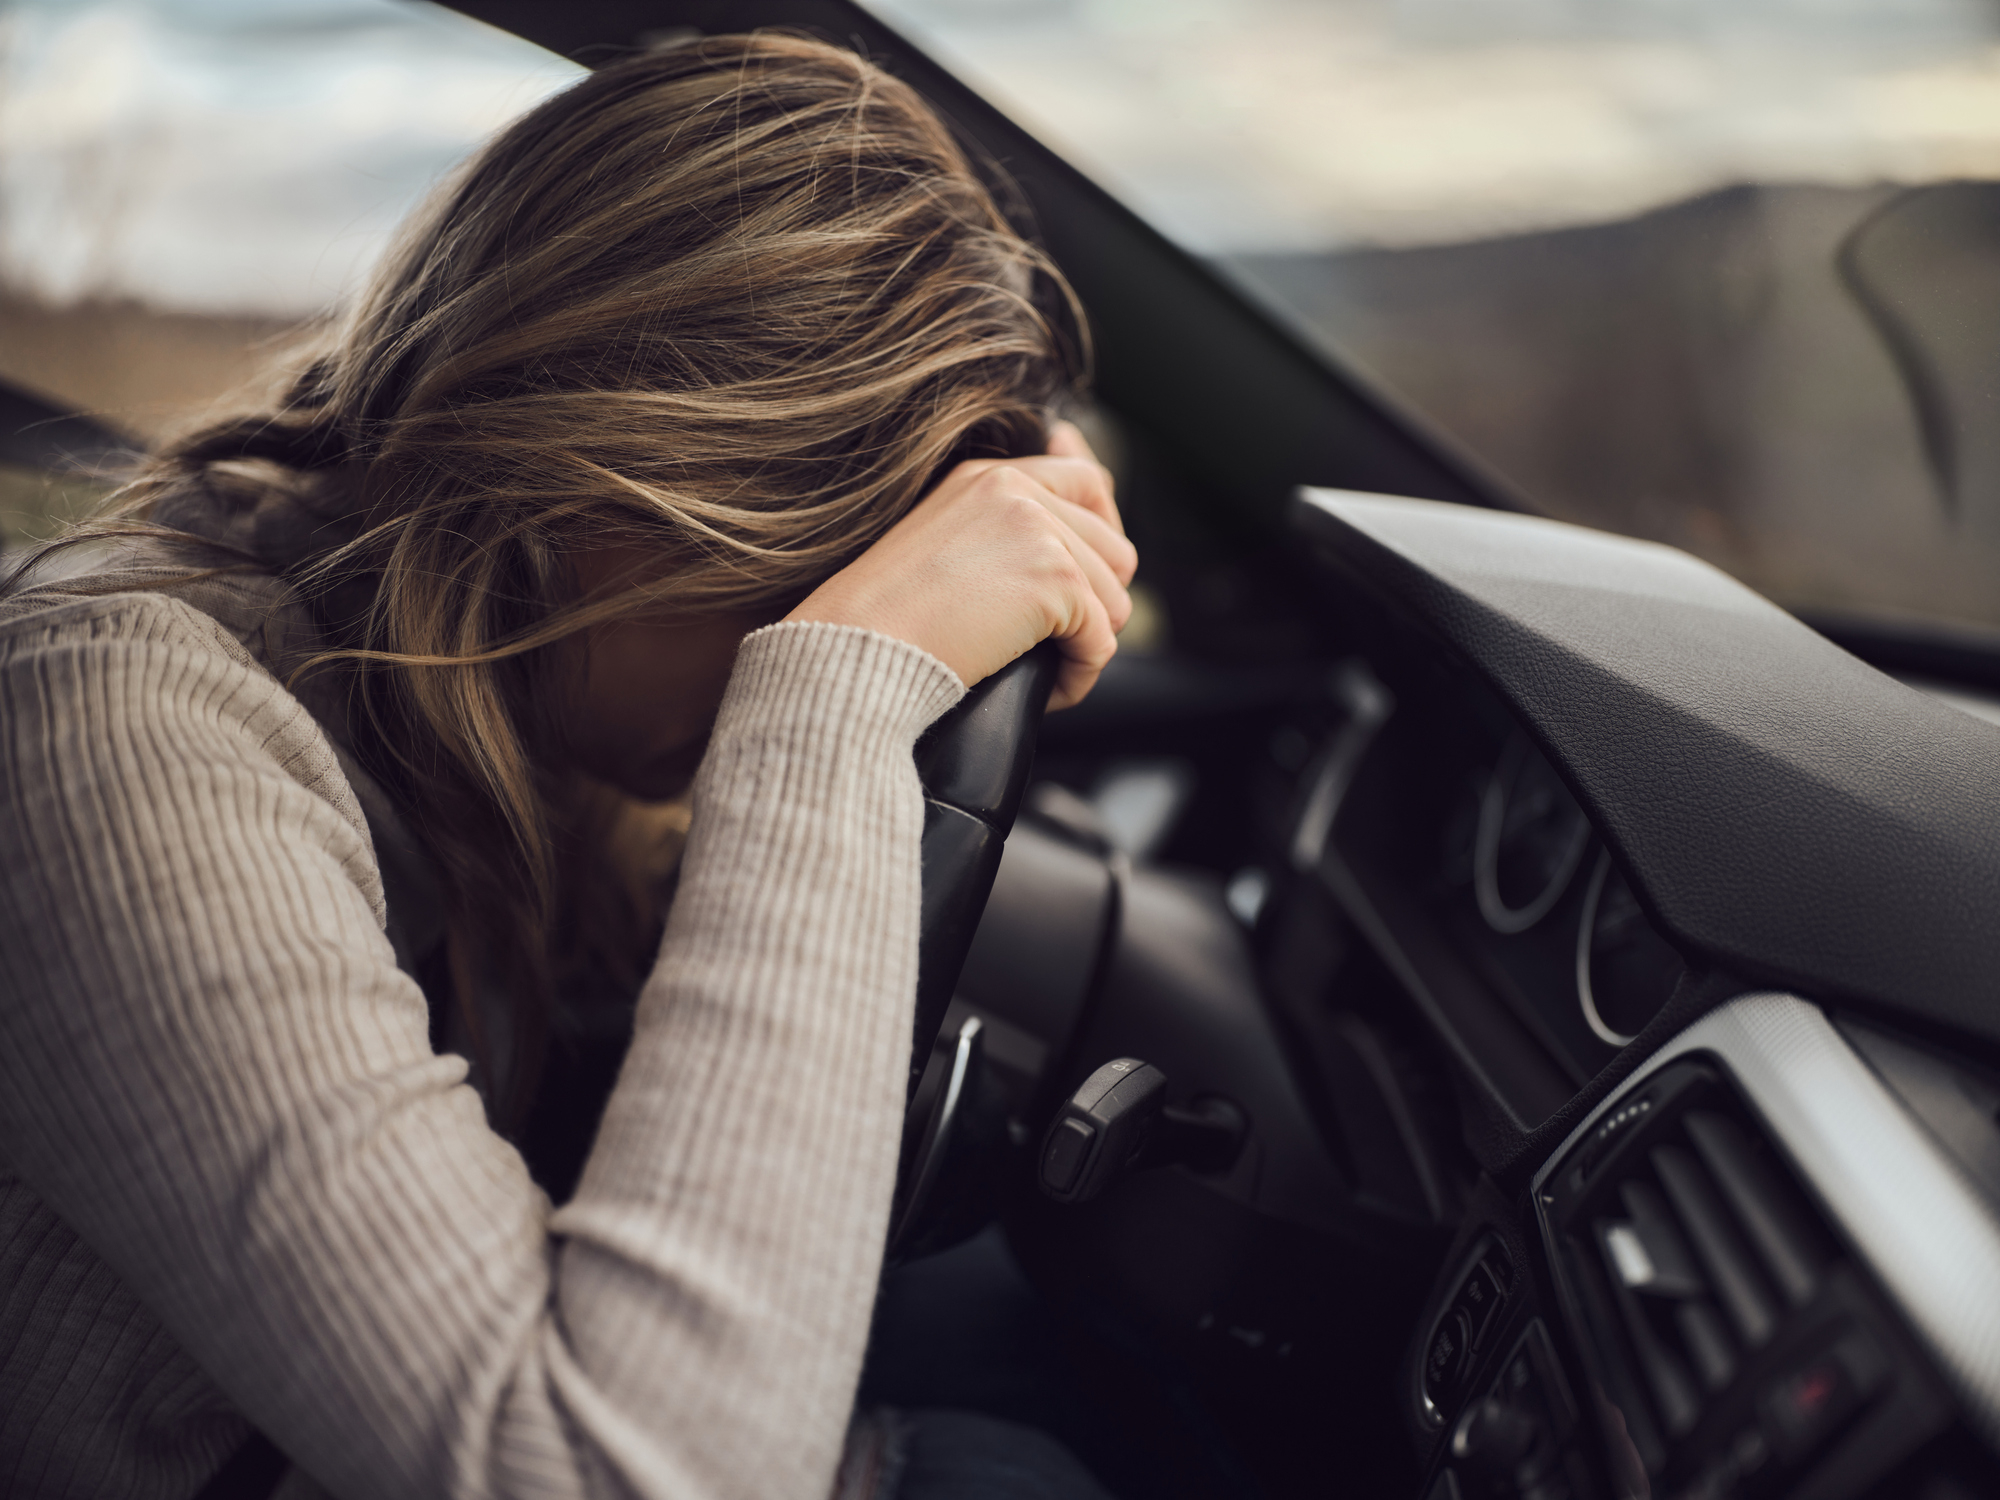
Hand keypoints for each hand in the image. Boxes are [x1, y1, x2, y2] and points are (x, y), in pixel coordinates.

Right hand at [785, 421, 1135, 709]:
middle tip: (1055, 643)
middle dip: (1096, 607)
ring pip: (1116, 602)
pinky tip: (1047, 689)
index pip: (1089, 483)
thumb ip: (1008, 521)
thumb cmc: (889, 617)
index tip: (1090, 583)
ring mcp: (1039, 531)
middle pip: (1115, 552)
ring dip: (1087, 647)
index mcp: (989, 477)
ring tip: (1043, 669)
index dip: (1106, 538)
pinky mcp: (1055, 580)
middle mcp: (1017, 490)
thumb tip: (1068, 465)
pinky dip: (1080, 676)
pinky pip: (1102, 641)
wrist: (858, 649)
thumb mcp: (946, 541)